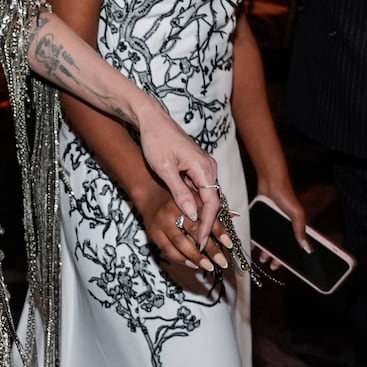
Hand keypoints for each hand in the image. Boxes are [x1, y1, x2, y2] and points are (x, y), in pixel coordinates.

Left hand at [133, 106, 219, 247]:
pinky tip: (192, 218)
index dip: (207, 224)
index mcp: (203, 167)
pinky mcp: (198, 167)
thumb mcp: (164, 169)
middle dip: (208, 224)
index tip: (200, 241)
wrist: (152, 120)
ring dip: (204, 215)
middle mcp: (209, 167)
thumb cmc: (155, 141)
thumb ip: (179, 193)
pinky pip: (203, 190)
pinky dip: (199, 204)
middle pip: (214, 201)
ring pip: (209, 196)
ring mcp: (205, 167)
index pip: (212, 202)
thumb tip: (192, 214)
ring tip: (198, 237)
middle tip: (202, 246)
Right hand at [133, 183, 229, 273]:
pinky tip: (193, 264)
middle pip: (195, 232)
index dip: (219, 232)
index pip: (206, 217)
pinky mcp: (154, 233)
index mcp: (186, 199)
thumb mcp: (194, 195)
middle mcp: (173, 210)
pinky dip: (182, 259)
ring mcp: (162, 223)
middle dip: (211, 249)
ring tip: (209, 267)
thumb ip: (209, 208)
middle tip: (222, 262)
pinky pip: (169, 250)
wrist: (148, 193)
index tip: (229, 245)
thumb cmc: (176, 195)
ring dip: (197, 258)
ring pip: (182, 244)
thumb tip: (233, 217)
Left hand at [253, 180, 309, 268]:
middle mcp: (283, 226)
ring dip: (264, 250)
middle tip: (268, 264)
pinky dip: (256, 239)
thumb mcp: (296, 214)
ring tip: (260, 257)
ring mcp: (271, 223)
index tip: (280, 265)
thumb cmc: (286, 195)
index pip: (291, 246)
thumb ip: (300, 230)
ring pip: (268, 241)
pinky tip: (252, 245)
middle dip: (274, 256)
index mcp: (294, 227)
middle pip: (278, 246)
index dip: (286, 257)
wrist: (270, 181)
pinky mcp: (262, 218)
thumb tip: (308, 248)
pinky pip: (258, 232)